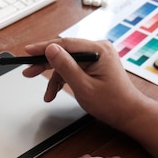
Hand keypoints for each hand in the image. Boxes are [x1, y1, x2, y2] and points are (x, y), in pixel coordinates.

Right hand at [22, 38, 147, 131]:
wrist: (129, 114)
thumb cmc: (112, 103)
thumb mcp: (83, 87)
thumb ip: (66, 66)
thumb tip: (51, 49)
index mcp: (98, 50)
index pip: (65, 44)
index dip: (43, 48)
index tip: (28, 51)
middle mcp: (98, 49)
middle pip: (64, 52)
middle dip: (45, 64)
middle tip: (28, 71)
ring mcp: (97, 57)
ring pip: (67, 62)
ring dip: (55, 78)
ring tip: (47, 95)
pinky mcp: (95, 65)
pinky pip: (74, 68)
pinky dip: (64, 80)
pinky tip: (55, 92)